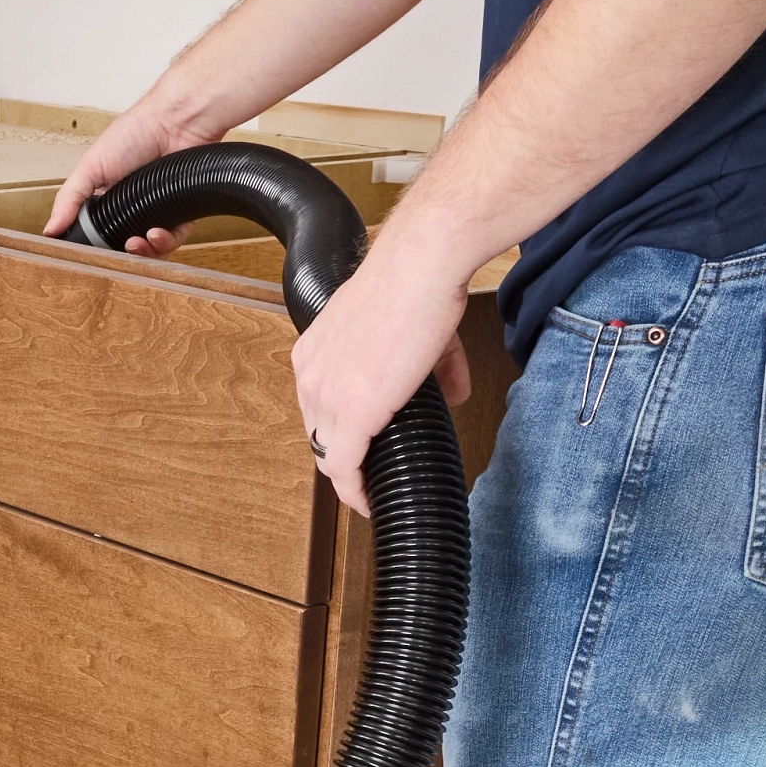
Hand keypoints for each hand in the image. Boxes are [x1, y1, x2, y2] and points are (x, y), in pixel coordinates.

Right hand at [46, 95, 210, 254]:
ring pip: (150, 249)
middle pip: (124, 246)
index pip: (97, 233)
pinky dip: (165, 243)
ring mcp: (157, 211)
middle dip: (120, 253)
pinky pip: (174, 240)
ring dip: (143, 252)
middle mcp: (132, 207)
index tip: (90, 254)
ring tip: (137, 243)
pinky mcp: (182, 213)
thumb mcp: (91, 166)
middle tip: (117, 250)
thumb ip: (69, 199)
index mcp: (107, 198)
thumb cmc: (135, 133)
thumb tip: (50, 229)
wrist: (176, 123)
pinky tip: (156, 234)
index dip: (95, 246)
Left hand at [290, 214, 479, 518]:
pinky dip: (355, 490)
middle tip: (370, 473)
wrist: (422, 265)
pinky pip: (343, 467)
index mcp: (316, 350)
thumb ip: (431, 366)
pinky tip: (368, 501)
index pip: (318, 407)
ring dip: (351, 477)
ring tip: (372, 491)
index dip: (337, 433)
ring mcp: (327, 395)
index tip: (357, 450)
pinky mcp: (351, 414)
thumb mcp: (415, 329)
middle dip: (344, 457)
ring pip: (329, 454)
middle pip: (319, 433)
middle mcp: (312, 373)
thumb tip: (453, 393)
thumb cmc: (417, 282)